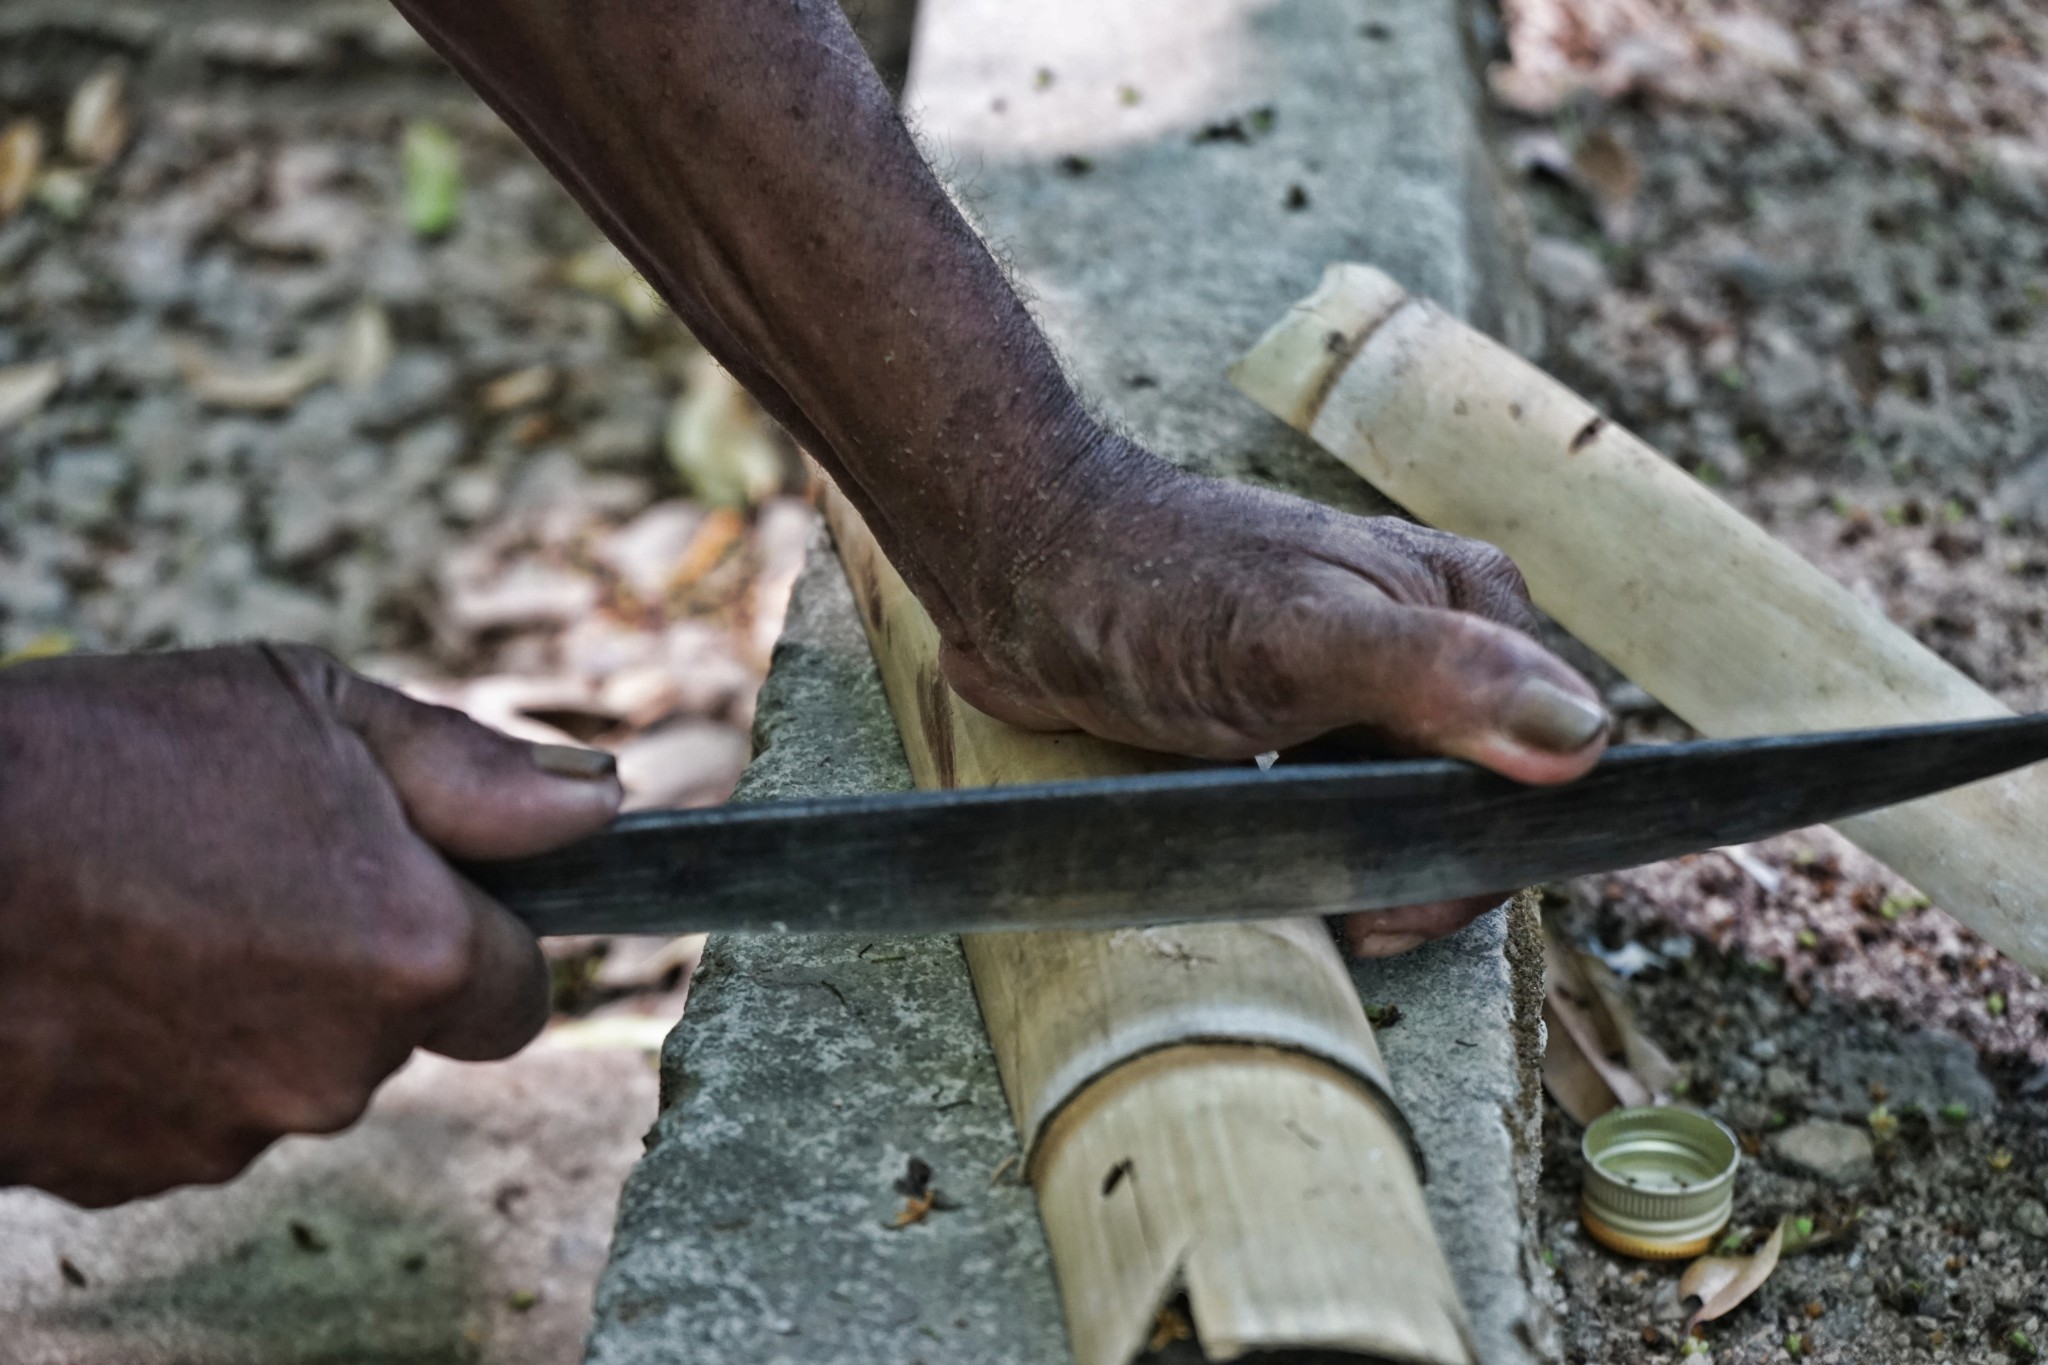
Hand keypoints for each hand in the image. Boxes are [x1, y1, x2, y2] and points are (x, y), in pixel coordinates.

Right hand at [0, 645, 620, 1206]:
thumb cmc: (97, 760)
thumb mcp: (308, 706)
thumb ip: (474, 771)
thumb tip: (601, 808)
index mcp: (411, 952)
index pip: (518, 992)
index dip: (475, 936)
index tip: (413, 892)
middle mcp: (340, 1067)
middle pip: (397, 1033)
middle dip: (353, 964)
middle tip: (249, 871)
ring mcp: (228, 1131)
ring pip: (288, 1074)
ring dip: (250, 1010)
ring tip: (152, 910)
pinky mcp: (126, 1174)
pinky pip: (185, 1115)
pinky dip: (158, 1060)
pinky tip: (97, 974)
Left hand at [934, 442, 1609, 955]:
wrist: (1021, 570)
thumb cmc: (1151, 589)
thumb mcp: (1299, 641)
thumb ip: (1440, 680)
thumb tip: (1581, 740)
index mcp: (1474, 606)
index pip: (1542, 771)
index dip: (1474, 858)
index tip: (1385, 905)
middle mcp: (1438, 639)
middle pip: (1478, 802)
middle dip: (1414, 873)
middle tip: (1331, 912)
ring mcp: (1371, 682)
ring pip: (1411, 816)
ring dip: (1361, 867)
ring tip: (1287, 884)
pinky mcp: (1305, 719)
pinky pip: (1345, 811)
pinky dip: (1316, 849)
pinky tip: (1262, 858)